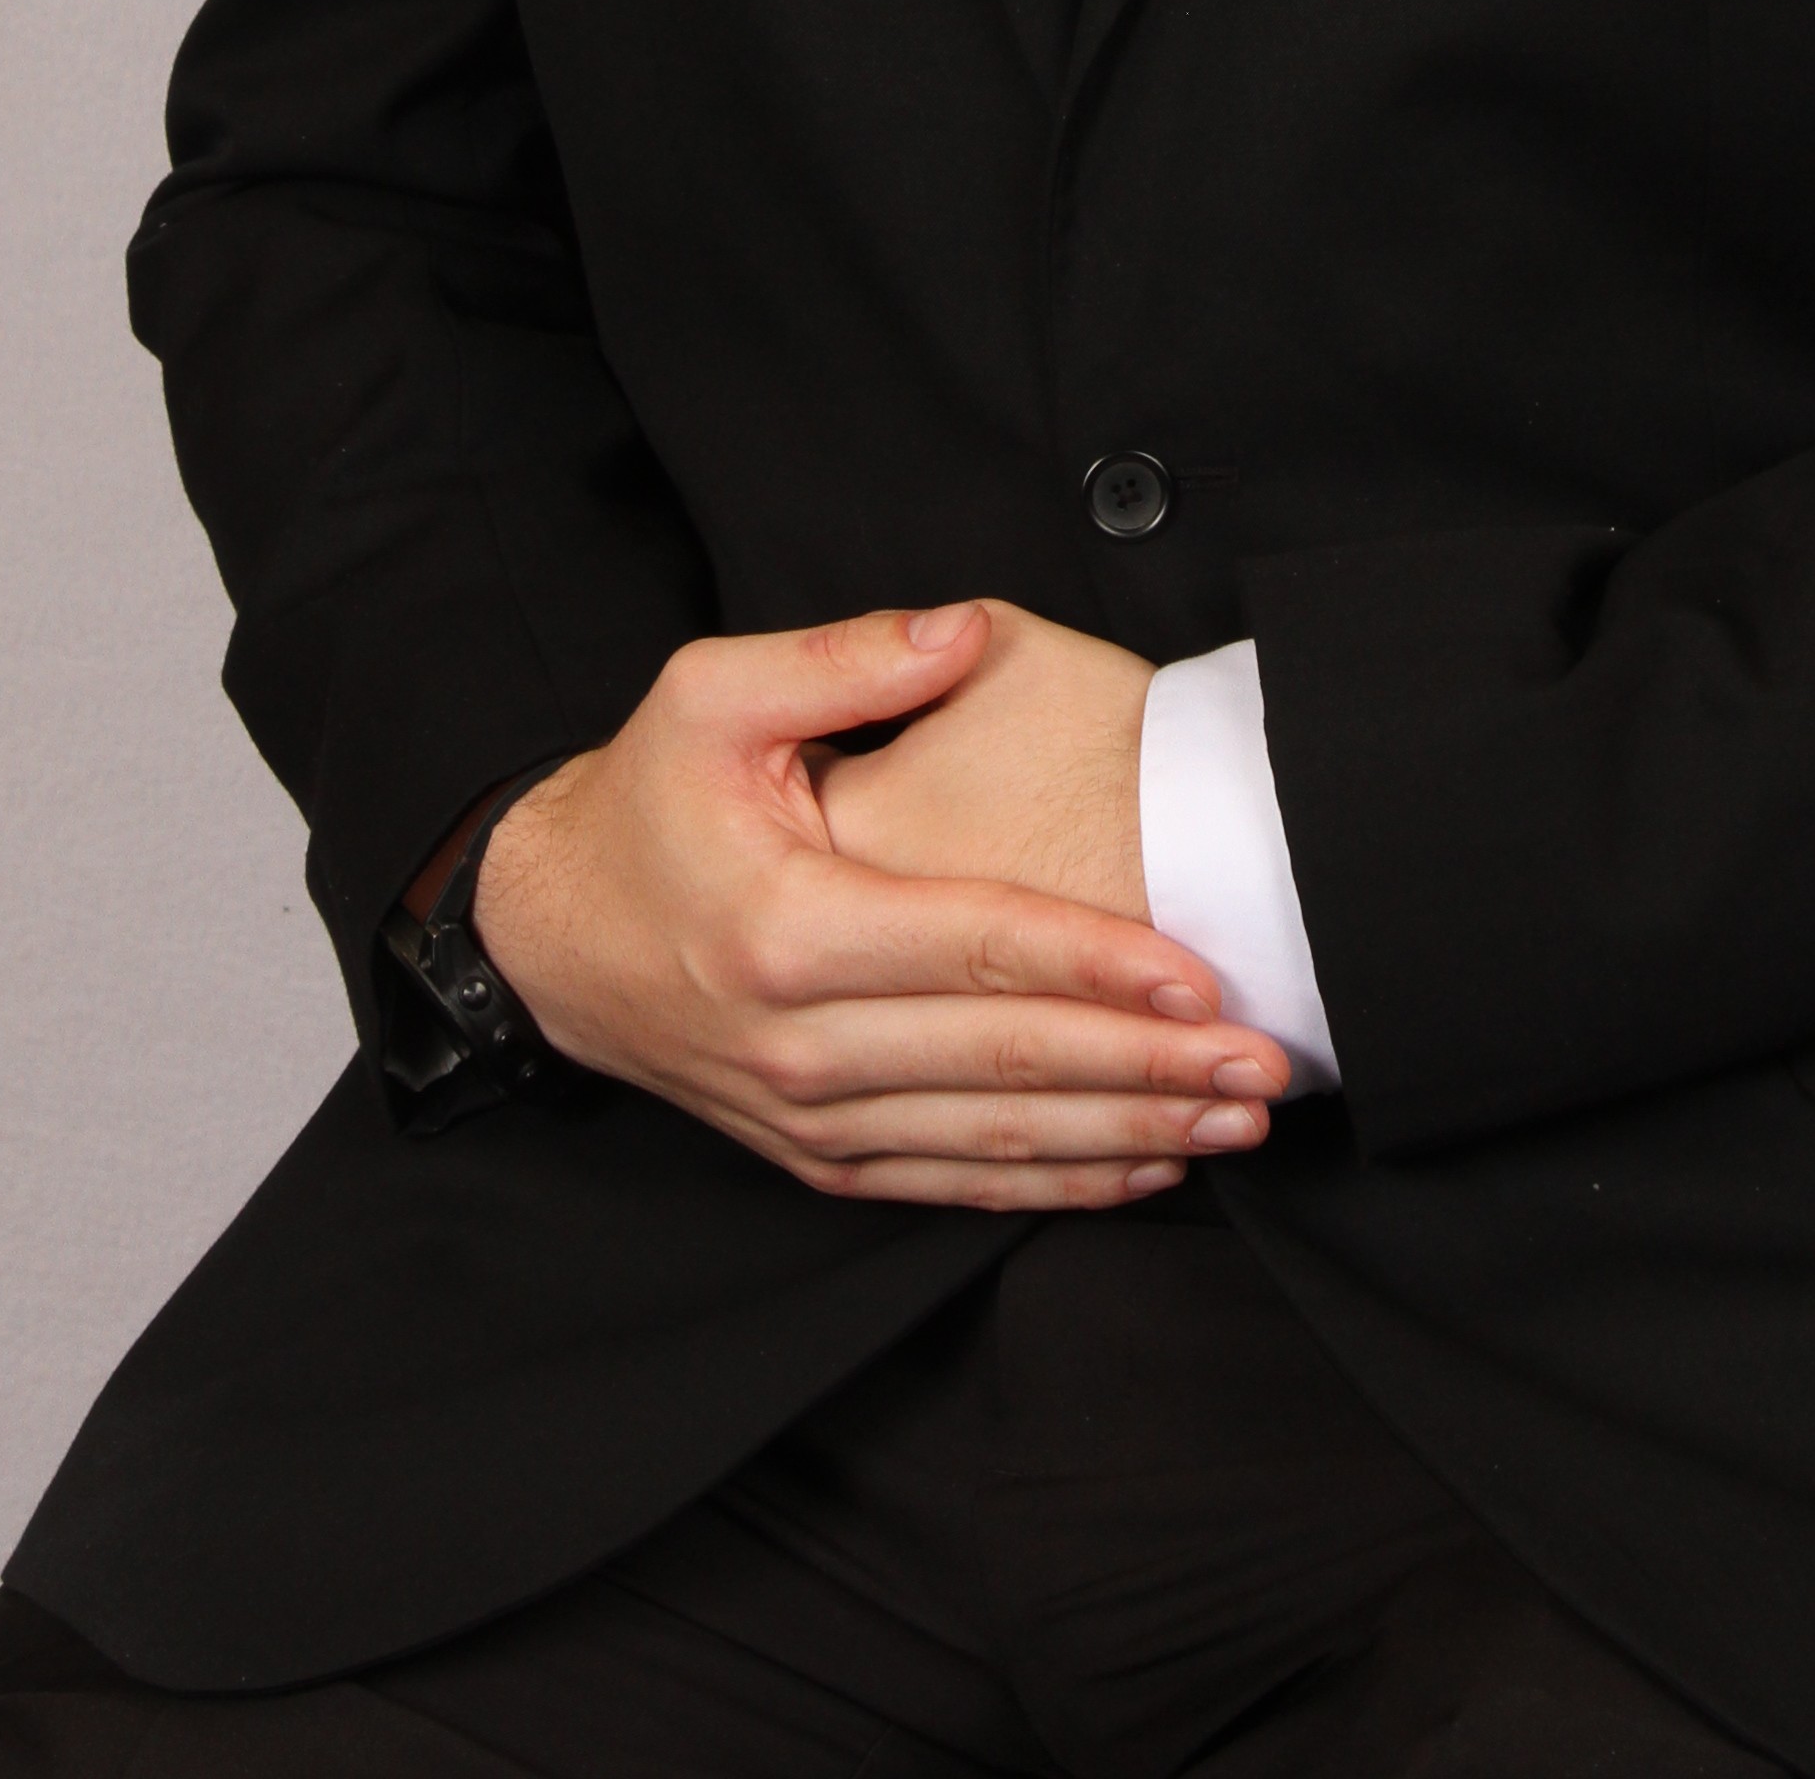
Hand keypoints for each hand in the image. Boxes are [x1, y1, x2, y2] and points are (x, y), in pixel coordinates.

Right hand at [469, 604, 1288, 1207]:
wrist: (553, 935)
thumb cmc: (645, 803)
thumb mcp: (707, 694)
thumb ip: (842, 656)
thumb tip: (958, 629)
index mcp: (787, 927)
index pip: (972, 950)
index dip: (1093, 964)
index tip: (1198, 973)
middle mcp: (803, 1042)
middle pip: (1005, 1062)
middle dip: (1147, 1068)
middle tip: (1261, 1066)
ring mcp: (812, 1114)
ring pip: (995, 1141)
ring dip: (1127, 1136)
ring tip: (1235, 1122)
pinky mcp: (819, 1153)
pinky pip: (955, 1182)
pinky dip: (1056, 1184)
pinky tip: (1143, 1166)